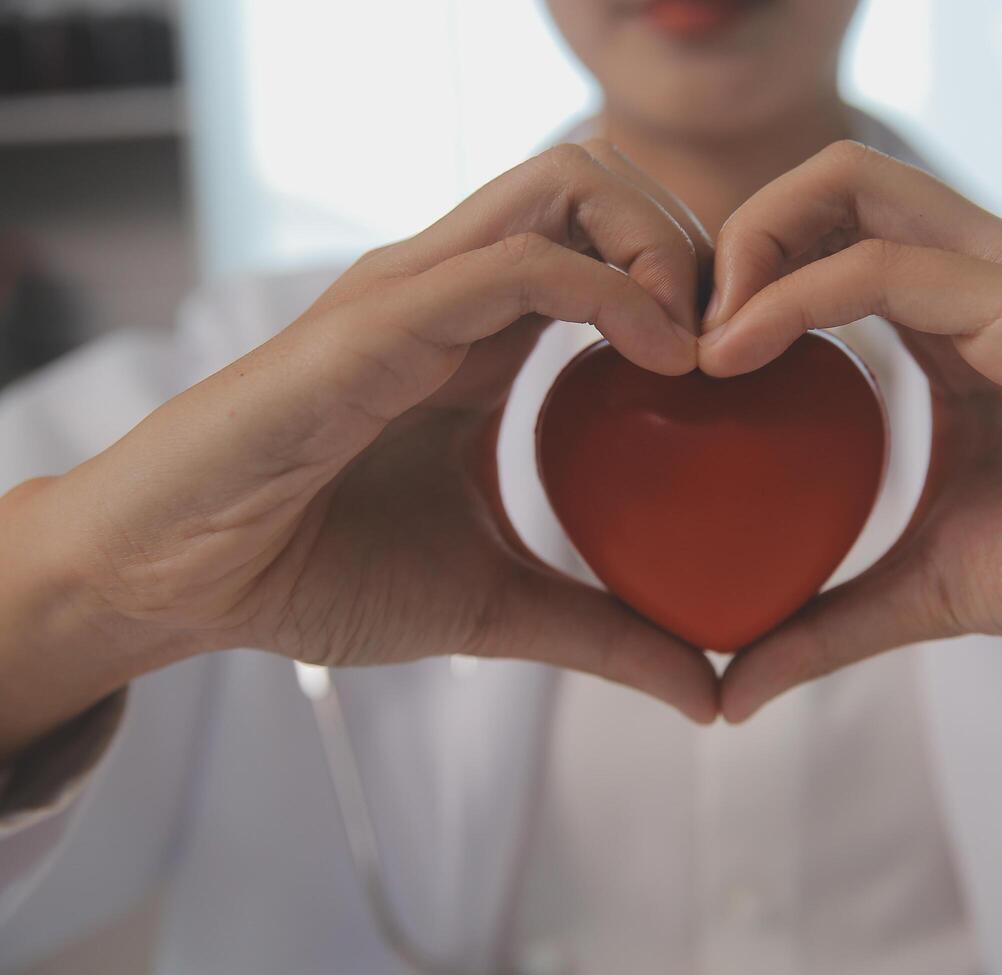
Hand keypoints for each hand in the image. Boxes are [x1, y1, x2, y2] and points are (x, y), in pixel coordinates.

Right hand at [0, 140, 719, 756]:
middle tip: (739, 339)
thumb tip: (709, 693)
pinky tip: (665, 360)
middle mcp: (451, 290)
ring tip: (706, 344)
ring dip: (662, 242)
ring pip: (564, 184)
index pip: (606, 240)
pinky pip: (516, 263)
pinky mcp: (378, 318)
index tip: (748, 367)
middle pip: (598, 180)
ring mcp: (414, 291)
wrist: (179, 583)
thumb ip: (602, 633)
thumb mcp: (493, 605)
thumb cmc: (315, 573)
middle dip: (693, 236)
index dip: (693, 278)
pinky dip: (611, 292)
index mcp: (479, 333)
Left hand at [702, 141, 1001, 727]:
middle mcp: (981, 276)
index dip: (739, 279)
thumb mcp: (930, 588)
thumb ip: (828, 624)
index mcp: (958, 324)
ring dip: (747, 245)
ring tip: (693, 338)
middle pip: (829, 187)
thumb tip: (730, 694)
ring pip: (850, 188)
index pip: (827, 243)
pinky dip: (792, 296)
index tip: (675, 362)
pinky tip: (730, 352)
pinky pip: (883, 269)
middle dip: (730, 237)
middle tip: (672, 333)